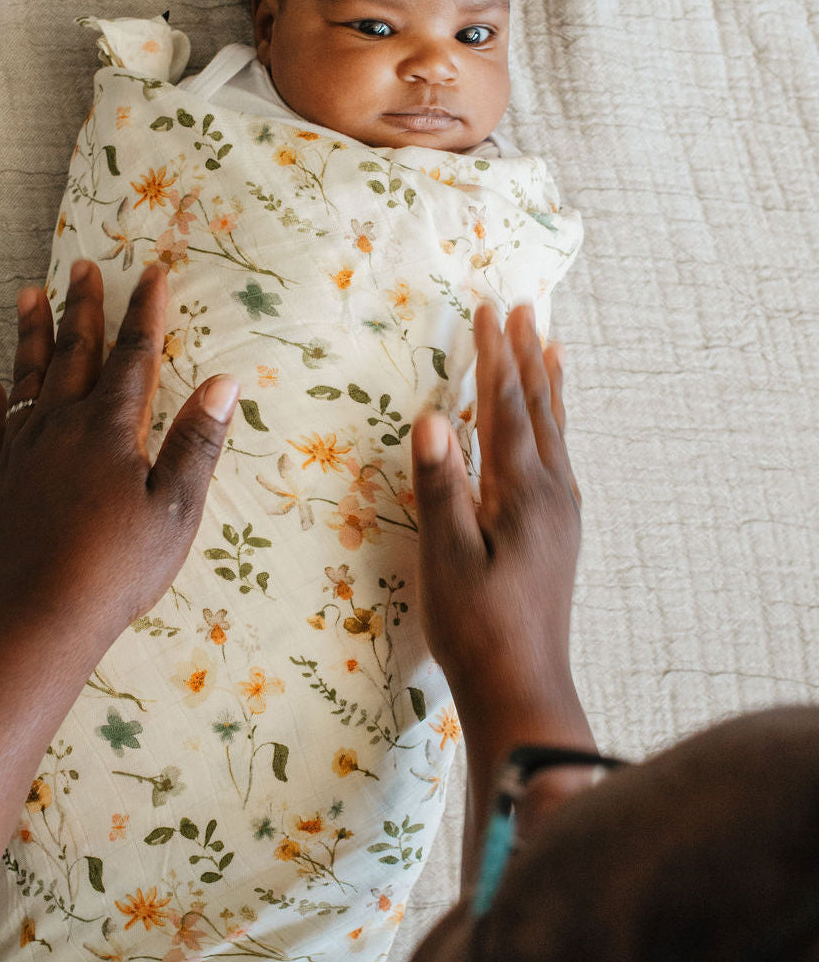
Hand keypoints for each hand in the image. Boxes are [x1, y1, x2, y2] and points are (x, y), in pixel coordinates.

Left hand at [0, 259, 237, 631]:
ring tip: (26, 295)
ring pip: (27, 380)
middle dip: (83, 308)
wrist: (42, 615)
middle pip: (74, 354)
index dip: (144, 312)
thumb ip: (197, 441)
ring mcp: (22, 454)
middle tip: (81, 266)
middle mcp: (61, 427)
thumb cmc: (121, 564)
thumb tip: (224, 382)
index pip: (133, 356)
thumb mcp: (176, 506)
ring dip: (30, 336)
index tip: (150, 272)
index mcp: (109, 428)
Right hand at [411, 303, 590, 749]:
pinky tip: (552, 429)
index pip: (505, 406)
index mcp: (524, 491)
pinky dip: (554, 424)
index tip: (488, 310)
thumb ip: (441, 486)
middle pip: (540, 409)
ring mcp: (562, 512)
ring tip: (552, 346)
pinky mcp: (560, 531)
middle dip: (527, 356)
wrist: (522, 685)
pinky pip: (559, 457)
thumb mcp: (445, 556)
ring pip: (556, 431)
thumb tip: (431, 418)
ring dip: (549, 385)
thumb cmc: (475, 625)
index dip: (495, 356)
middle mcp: (553, 492)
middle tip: (525, 309)